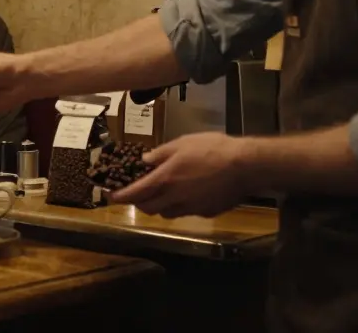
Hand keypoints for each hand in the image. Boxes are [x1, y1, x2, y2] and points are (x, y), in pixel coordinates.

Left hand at [110, 132, 253, 218]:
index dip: (121, 196)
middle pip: (148, 208)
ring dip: (158, 206)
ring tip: (161, 194)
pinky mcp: (205, 213)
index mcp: (165, 179)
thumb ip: (160, 154)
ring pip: (166, 213)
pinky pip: (186, 212)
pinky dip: (180, 206)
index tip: (111, 196)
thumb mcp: (182, 143)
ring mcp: (191, 208)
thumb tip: (144, 161)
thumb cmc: (212, 149)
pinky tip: (187, 194)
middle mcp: (174, 198)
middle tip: (137, 194)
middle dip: (139, 203)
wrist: (245, 166)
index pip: (135, 193)